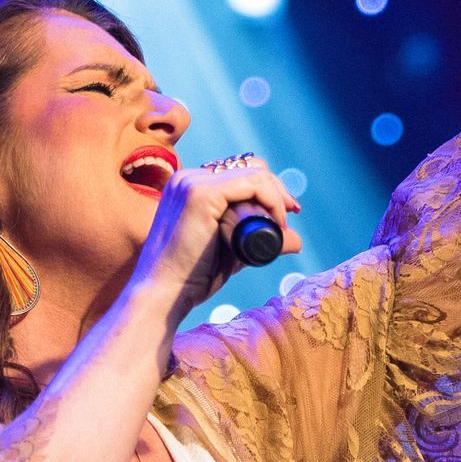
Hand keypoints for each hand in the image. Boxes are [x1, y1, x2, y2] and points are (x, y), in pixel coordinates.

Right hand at [129, 153, 301, 319]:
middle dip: (276, 189)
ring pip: (253, 172)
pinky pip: (252, 183)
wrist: (163, 295)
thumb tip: (297, 241)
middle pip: (248, 166)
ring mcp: (192, 183)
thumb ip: (259, 242)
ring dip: (275, 197)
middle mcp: (188, 178)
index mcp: (189, 186)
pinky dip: (271, 200)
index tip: (286, 214)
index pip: (238, 171)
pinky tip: (276, 222)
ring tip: (280, 226)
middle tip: (290, 216)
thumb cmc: (191, 278)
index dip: (268, 187)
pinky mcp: (200, 194)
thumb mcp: (233, 252)